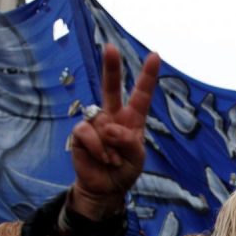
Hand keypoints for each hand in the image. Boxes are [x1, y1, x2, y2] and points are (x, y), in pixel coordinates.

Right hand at [70, 45, 160, 220]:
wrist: (104, 188)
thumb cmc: (123, 170)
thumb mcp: (136, 157)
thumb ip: (128, 141)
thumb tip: (109, 127)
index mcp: (132, 119)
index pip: (141, 94)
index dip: (148, 76)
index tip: (155, 55)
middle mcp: (113, 116)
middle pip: (111, 87)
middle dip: (110, 67)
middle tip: (110, 48)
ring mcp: (96, 123)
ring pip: (102, 122)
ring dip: (110, 145)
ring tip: (113, 159)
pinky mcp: (80, 133)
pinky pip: (88, 132)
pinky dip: (98, 148)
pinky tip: (102, 158)